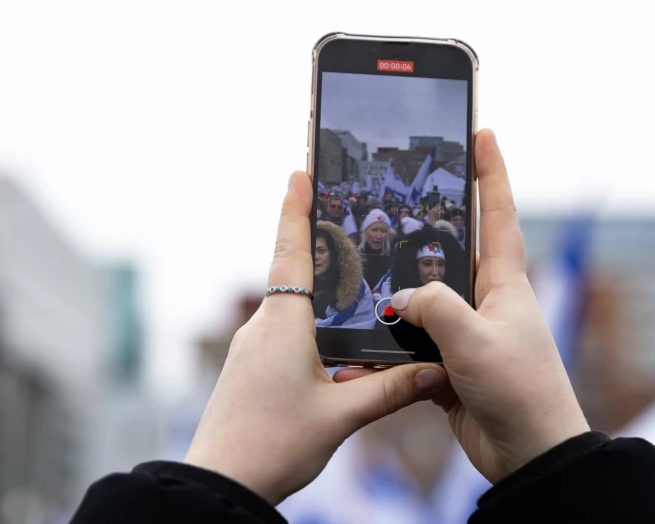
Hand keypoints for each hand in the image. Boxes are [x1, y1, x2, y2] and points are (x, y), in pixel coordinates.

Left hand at [184, 171, 449, 504]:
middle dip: (315, 242)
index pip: (291, 251)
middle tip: (342, 213)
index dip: (297, 209)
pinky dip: (308, 321)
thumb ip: (389, 389)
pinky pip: (283, 330)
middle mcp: (263, 326)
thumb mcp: (341, 416)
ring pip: (290, 305)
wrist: (221, 484)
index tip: (300, 170)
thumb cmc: (272, 445)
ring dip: (315, 287)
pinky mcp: (251, 368)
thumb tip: (434, 370)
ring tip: (349, 275)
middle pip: (292, 272)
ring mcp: (252, 348)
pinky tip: (332, 339)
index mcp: (283, 323)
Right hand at [390, 129, 589, 483]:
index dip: (490, 171)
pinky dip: (388, 350)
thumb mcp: (475, 339)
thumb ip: (434, 308)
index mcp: (505, 283)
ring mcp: (468, 334)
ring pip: (423, 303)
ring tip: (362, 283)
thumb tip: (402, 298)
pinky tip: (361, 353)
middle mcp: (486, 302)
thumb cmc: (519, 391)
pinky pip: (413, 347)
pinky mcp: (451, 366)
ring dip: (395, 301)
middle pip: (450, 253)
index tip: (482, 131)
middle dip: (424, 229)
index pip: (497, 214)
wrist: (529, 455)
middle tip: (395, 200)